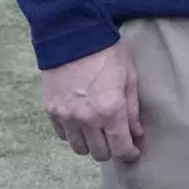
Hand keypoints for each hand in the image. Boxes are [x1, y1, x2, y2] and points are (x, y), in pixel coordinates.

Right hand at [40, 42, 142, 162]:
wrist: (73, 34)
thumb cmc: (106, 52)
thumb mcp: (129, 77)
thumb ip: (133, 109)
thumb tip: (136, 133)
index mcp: (111, 110)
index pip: (120, 148)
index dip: (129, 154)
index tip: (133, 152)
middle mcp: (88, 119)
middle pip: (100, 153)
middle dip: (111, 149)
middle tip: (116, 138)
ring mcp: (67, 116)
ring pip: (80, 149)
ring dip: (91, 144)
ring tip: (97, 131)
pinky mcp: (52, 110)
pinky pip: (63, 135)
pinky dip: (73, 134)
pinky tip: (80, 123)